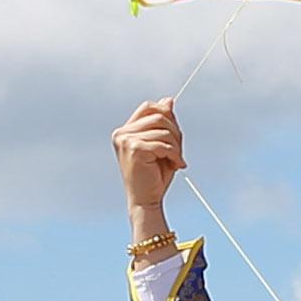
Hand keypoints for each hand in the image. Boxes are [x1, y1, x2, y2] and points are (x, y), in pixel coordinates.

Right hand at [114, 98, 184, 231]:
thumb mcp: (161, 145)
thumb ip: (163, 123)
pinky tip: (176, 165)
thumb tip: (169, 100)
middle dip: (175, 132)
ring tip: (176, 161)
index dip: (166, 114)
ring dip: (177, 146)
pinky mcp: (135, 149)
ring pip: (164, 130)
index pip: (149, 106)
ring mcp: (126, 140)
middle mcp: (121, 133)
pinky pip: (164, 144)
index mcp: (124, 131)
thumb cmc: (153, 176)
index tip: (175, 135)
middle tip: (178, 151)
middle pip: (159, 115)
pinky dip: (175, 155)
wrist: (145, 201)